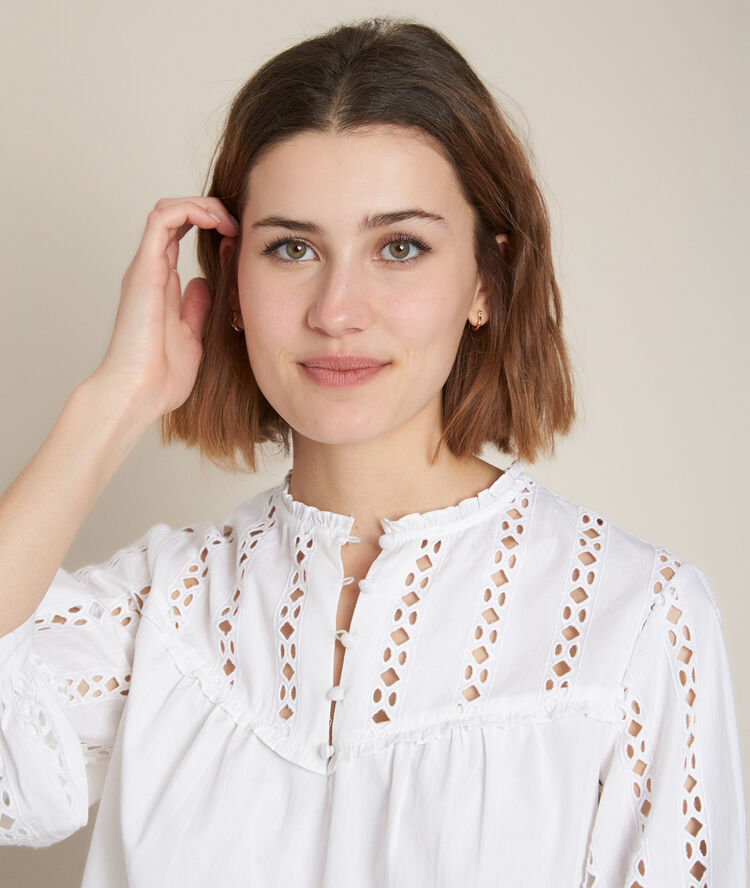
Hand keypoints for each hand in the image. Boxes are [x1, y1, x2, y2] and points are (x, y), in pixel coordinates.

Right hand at [92, 197, 239, 423]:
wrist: (139, 392)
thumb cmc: (161, 375)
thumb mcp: (192, 335)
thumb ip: (197, 307)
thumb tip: (206, 284)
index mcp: (161, 284)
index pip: (180, 236)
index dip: (209, 224)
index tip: (239, 235)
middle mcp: (151, 271)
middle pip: (174, 217)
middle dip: (209, 209)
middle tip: (238, 222)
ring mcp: (146, 268)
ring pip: (167, 210)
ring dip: (201, 205)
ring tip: (229, 219)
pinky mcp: (144, 269)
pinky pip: (162, 220)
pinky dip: (189, 210)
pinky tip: (215, 221)